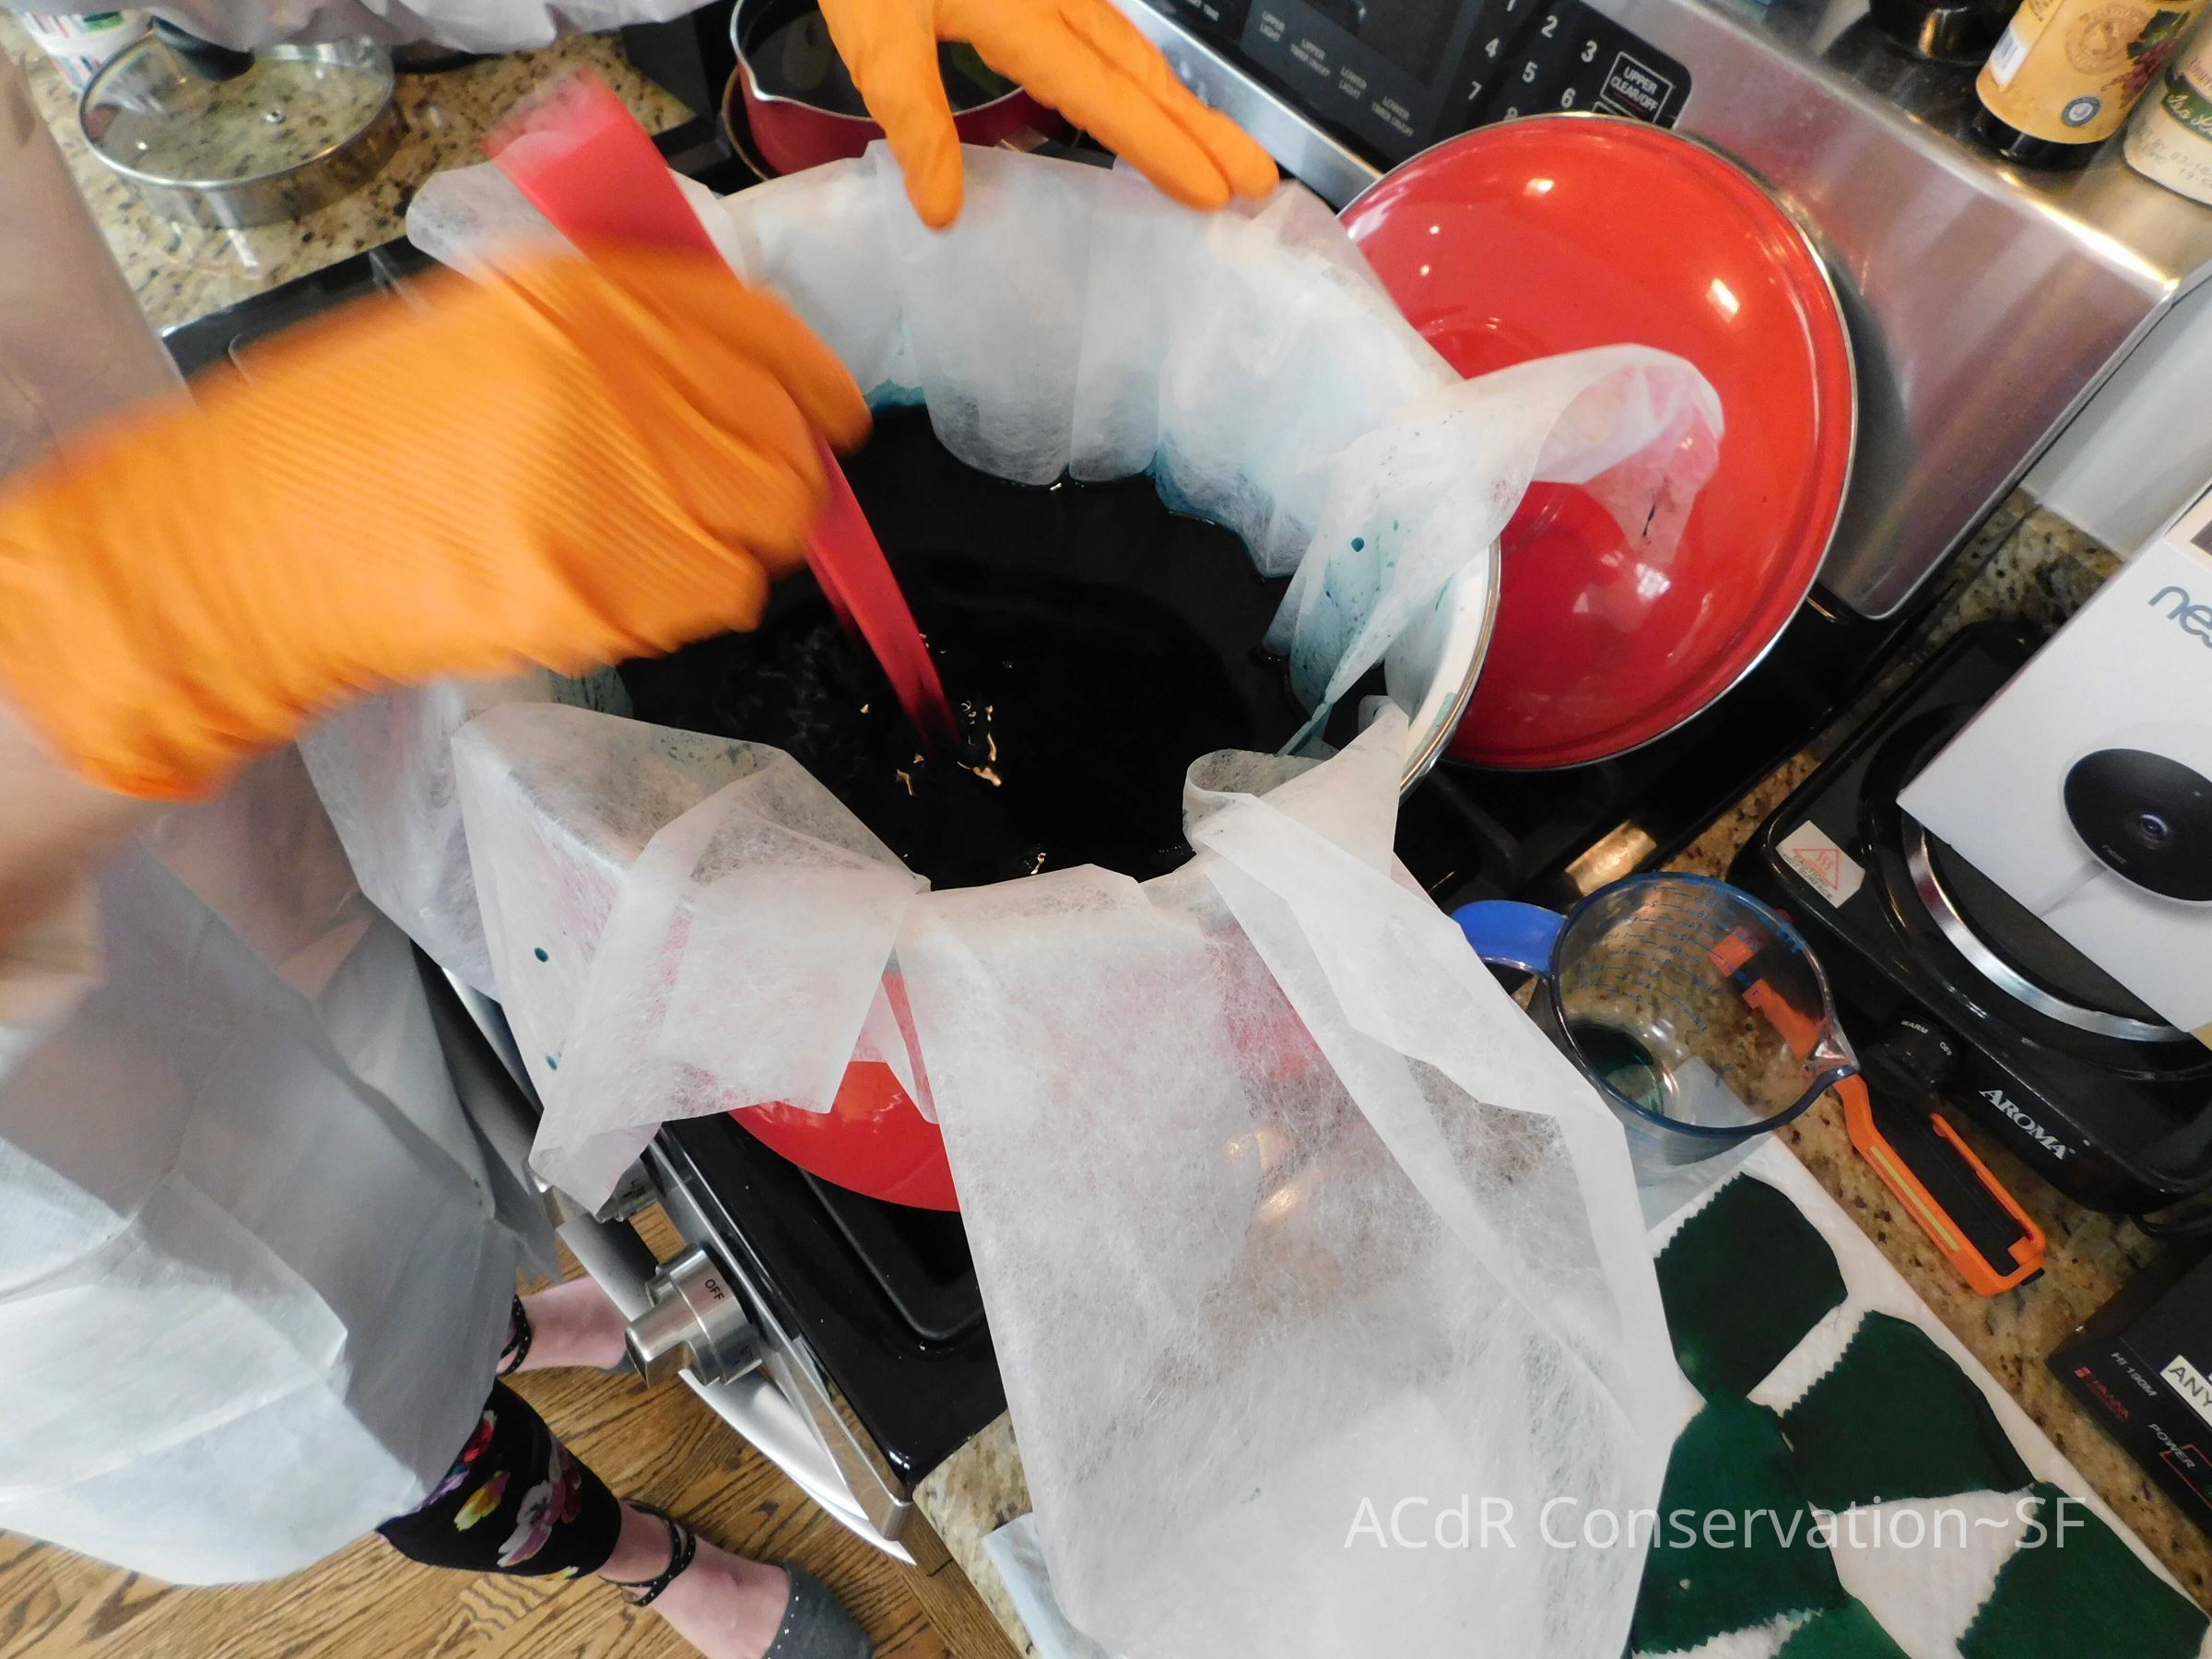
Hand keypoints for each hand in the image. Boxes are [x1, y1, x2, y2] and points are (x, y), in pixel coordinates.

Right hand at [0, 249, 869, 799]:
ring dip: (730, 550)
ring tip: (642, 548)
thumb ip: (621, 343)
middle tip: (723, 505)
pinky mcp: (612, 590)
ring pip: (764, 536)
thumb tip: (734, 389)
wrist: (257, 541)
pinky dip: (684, 605)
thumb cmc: (355, 440)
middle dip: (775, 486)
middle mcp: (626, 382)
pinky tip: (610, 587)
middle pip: (787, 451)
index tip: (828, 421)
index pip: (770, 339)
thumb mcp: (489, 334)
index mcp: (593, 301)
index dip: (815, 391)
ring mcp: (625, 489)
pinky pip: (710, 603)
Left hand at [818, 0, 1276, 226]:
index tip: (1210, 192)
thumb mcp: (877, 36)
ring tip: (1219, 146)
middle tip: (1258, 180)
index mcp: (1024, 17)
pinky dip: (1136, 74)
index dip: (1161, 148)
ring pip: (1130, 50)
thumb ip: (916, 120)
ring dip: (1179, 102)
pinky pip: (1104, 33)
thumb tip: (943, 210)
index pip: (1108, 97)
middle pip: (1144, 72)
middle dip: (1202, 128)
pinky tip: (1139, 92)